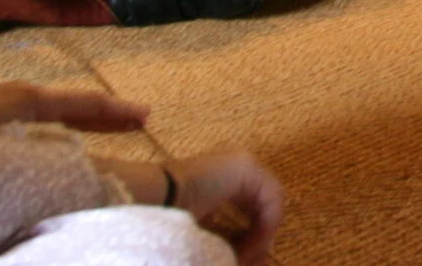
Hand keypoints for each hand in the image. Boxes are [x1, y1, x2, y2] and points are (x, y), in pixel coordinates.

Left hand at [0, 82, 149, 133]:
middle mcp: (23, 97)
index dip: (116, 110)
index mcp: (28, 99)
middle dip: (110, 112)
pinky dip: (68, 121)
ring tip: (114, 125)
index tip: (146, 114)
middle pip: (77, 103)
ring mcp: (9, 103)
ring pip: (62, 109)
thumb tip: (71, 142)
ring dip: (89, 117)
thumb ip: (34, 121)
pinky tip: (67, 134)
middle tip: (142, 119)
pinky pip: (46, 116)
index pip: (83, 102)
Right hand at [98, 152, 285, 265]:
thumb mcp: (202, 238)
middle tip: (253, 262)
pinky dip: (266, 223)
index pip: (246, 213)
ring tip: (247, 257)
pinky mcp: (246, 166)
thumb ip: (226, 245)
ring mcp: (240, 165)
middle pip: (258, 209)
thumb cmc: (166, 226)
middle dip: (258, 239)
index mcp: (216, 185)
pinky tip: (253, 244)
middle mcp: (231, 171)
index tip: (242, 261)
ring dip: (260, 235)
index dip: (248, 240)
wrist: (149, 203)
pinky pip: (271, 197)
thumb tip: (259, 260)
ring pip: (267, 204)